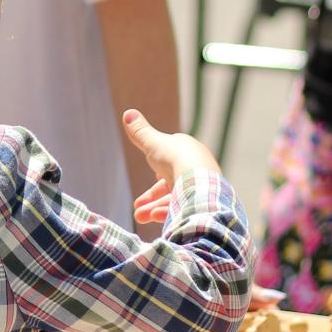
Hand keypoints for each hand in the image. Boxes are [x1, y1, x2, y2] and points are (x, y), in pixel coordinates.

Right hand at [123, 109, 219, 224]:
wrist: (197, 180)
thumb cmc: (175, 158)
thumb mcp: (153, 143)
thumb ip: (140, 132)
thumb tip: (128, 113)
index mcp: (188, 151)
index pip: (172, 162)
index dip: (158, 173)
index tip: (151, 180)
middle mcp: (197, 170)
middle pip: (171, 185)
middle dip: (151, 197)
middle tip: (137, 209)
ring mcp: (200, 188)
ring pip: (175, 200)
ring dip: (155, 208)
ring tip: (139, 217)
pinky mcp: (203, 205)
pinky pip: (184, 210)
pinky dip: (168, 213)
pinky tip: (154, 218)